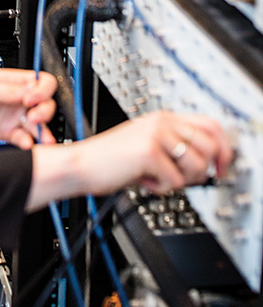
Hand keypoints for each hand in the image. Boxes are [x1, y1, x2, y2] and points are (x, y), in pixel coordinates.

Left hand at [0, 68, 56, 146]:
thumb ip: (8, 92)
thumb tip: (30, 93)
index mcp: (16, 82)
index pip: (42, 82)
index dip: (43, 91)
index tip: (31, 100)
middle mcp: (19, 99)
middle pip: (45, 104)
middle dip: (45, 112)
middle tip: (34, 118)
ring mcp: (14, 116)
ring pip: (38, 124)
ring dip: (42, 132)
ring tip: (41, 139)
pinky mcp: (9, 132)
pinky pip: (24, 138)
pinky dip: (28, 142)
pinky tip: (25, 144)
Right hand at [26, 111, 232, 211]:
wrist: (82, 165)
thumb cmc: (111, 160)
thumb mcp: (149, 146)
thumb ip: (176, 148)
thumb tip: (208, 164)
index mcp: (163, 118)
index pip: (210, 125)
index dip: (224, 148)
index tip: (222, 167)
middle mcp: (162, 122)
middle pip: (210, 145)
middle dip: (205, 169)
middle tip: (187, 179)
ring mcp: (156, 134)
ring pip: (196, 165)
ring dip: (181, 181)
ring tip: (158, 178)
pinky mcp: (149, 152)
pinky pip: (175, 180)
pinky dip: (161, 188)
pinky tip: (144, 180)